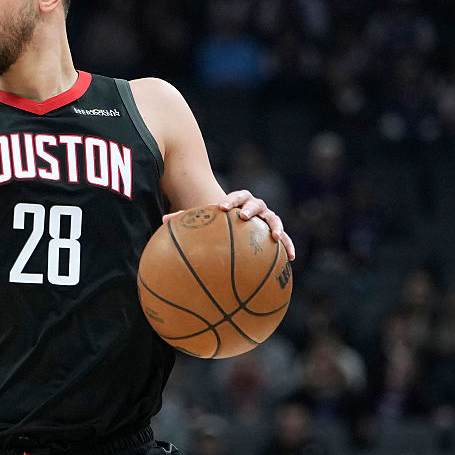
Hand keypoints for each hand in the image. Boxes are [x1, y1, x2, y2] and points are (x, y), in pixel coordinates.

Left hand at [163, 190, 295, 260]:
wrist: (238, 225)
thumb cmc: (218, 222)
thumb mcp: (205, 221)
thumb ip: (186, 219)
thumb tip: (162, 221)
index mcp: (237, 202)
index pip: (237, 196)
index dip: (230, 200)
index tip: (221, 207)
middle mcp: (255, 207)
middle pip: (256, 203)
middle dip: (250, 209)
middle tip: (243, 217)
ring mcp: (267, 219)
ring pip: (274, 219)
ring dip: (275, 226)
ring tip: (274, 237)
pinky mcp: (275, 233)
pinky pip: (285, 240)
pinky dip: (289, 246)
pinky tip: (291, 258)